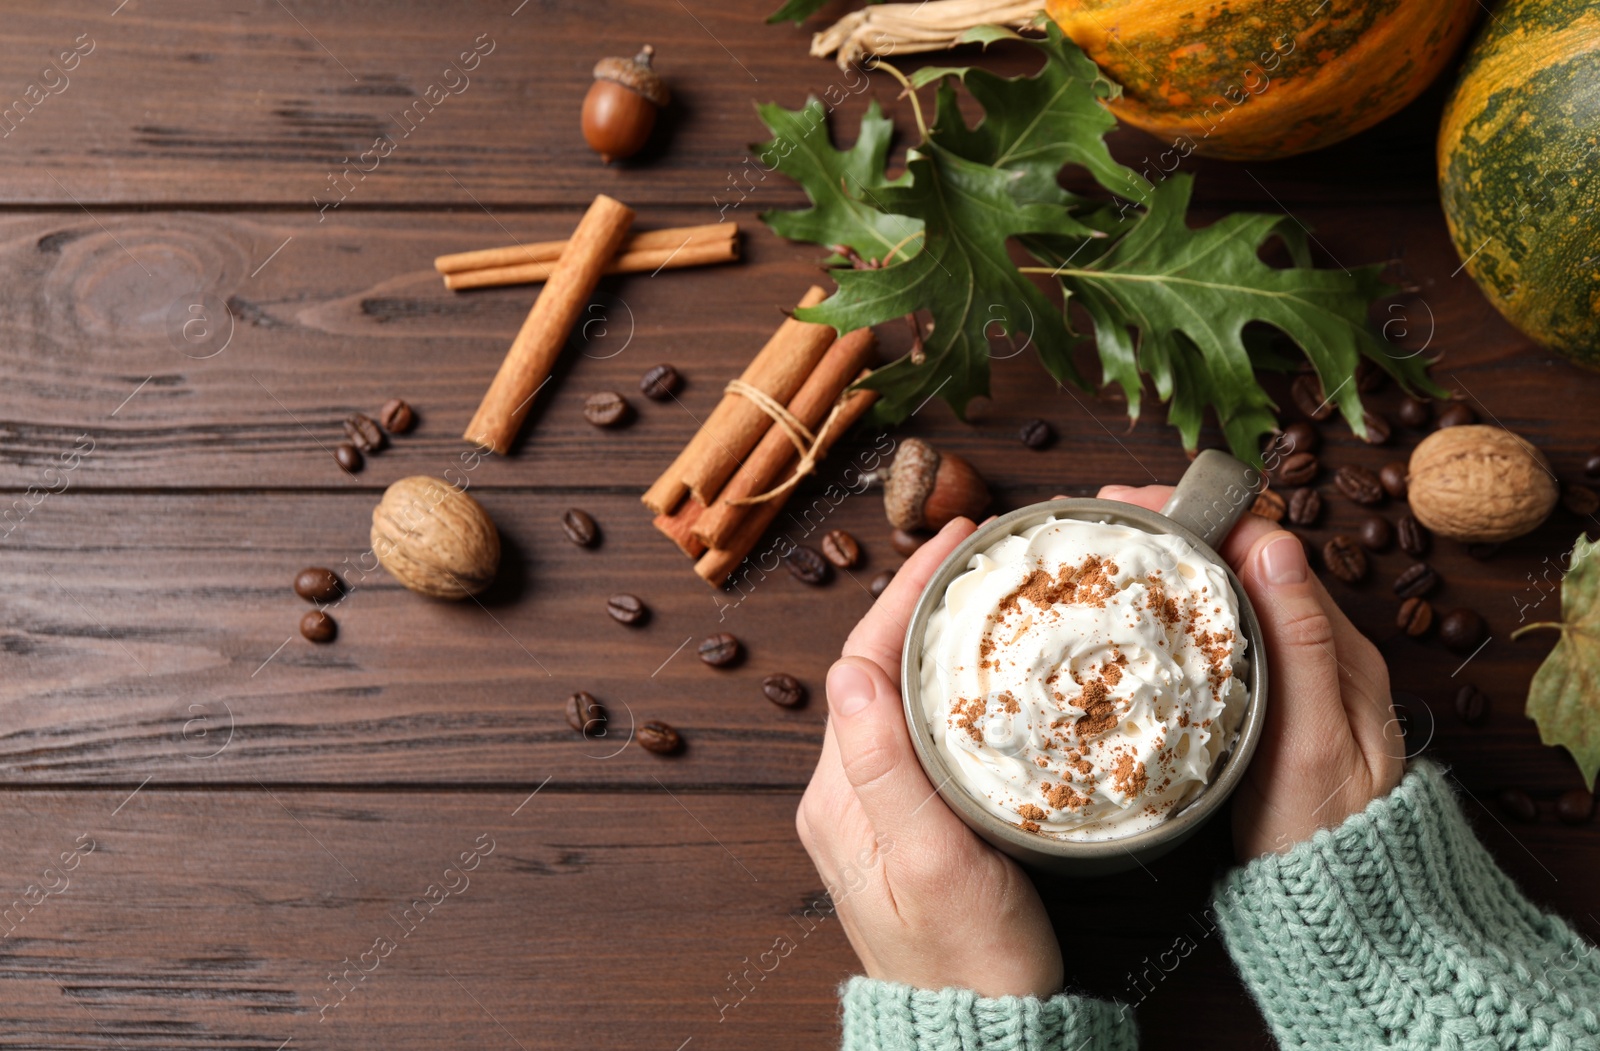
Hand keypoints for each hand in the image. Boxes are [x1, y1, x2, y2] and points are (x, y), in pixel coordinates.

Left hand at [795, 517, 1064, 998]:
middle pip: (877, 667)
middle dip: (922, 601)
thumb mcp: (932, 862)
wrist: (980, 1033)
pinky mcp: (907, 823)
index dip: (908, 592)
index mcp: (839, 793)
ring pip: (900, 695)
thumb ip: (886, 767)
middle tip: (980, 552)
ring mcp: (874, 807)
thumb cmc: (967, 962)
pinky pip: (920, 729)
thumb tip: (847, 668)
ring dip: (936, 637)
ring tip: (987, 592)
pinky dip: (949, 684)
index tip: (955, 541)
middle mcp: (846, 792)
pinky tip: (987, 670)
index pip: (865, 661)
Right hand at [1095, 484, 1405, 860]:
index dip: (1202, 513)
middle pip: (1241, 561)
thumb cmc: (1325, 835)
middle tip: (1101, 521)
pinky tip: (1129, 614)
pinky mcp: (1256, 706)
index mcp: (1336, 648)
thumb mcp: (1315, 741)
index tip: (1139, 503)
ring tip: (1102, 552)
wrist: (1335, 907)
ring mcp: (1285, 678)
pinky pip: (1216, 638)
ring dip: (1168, 564)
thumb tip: (1276, 543)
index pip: (1268, 547)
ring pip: (1224, 597)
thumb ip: (1303, 644)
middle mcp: (1314, 651)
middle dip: (1174, 528)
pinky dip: (1172, 612)